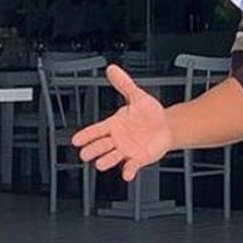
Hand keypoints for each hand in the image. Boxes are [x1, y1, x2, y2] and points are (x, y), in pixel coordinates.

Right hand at [71, 65, 172, 180]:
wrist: (167, 126)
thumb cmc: (150, 113)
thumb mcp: (137, 96)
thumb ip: (124, 84)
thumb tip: (112, 69)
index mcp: (113, 124)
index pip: (95, 130)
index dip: (85, 135)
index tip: (75, 140)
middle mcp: (117, 139)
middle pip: (99, 146)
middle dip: (92, 150)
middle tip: (85, 153)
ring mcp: (126, 150)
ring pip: (111, 158)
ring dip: (106, 161)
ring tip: (100, 163)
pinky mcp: (137, 159)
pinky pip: (130, 167)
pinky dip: (128, 171)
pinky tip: (127, 172)